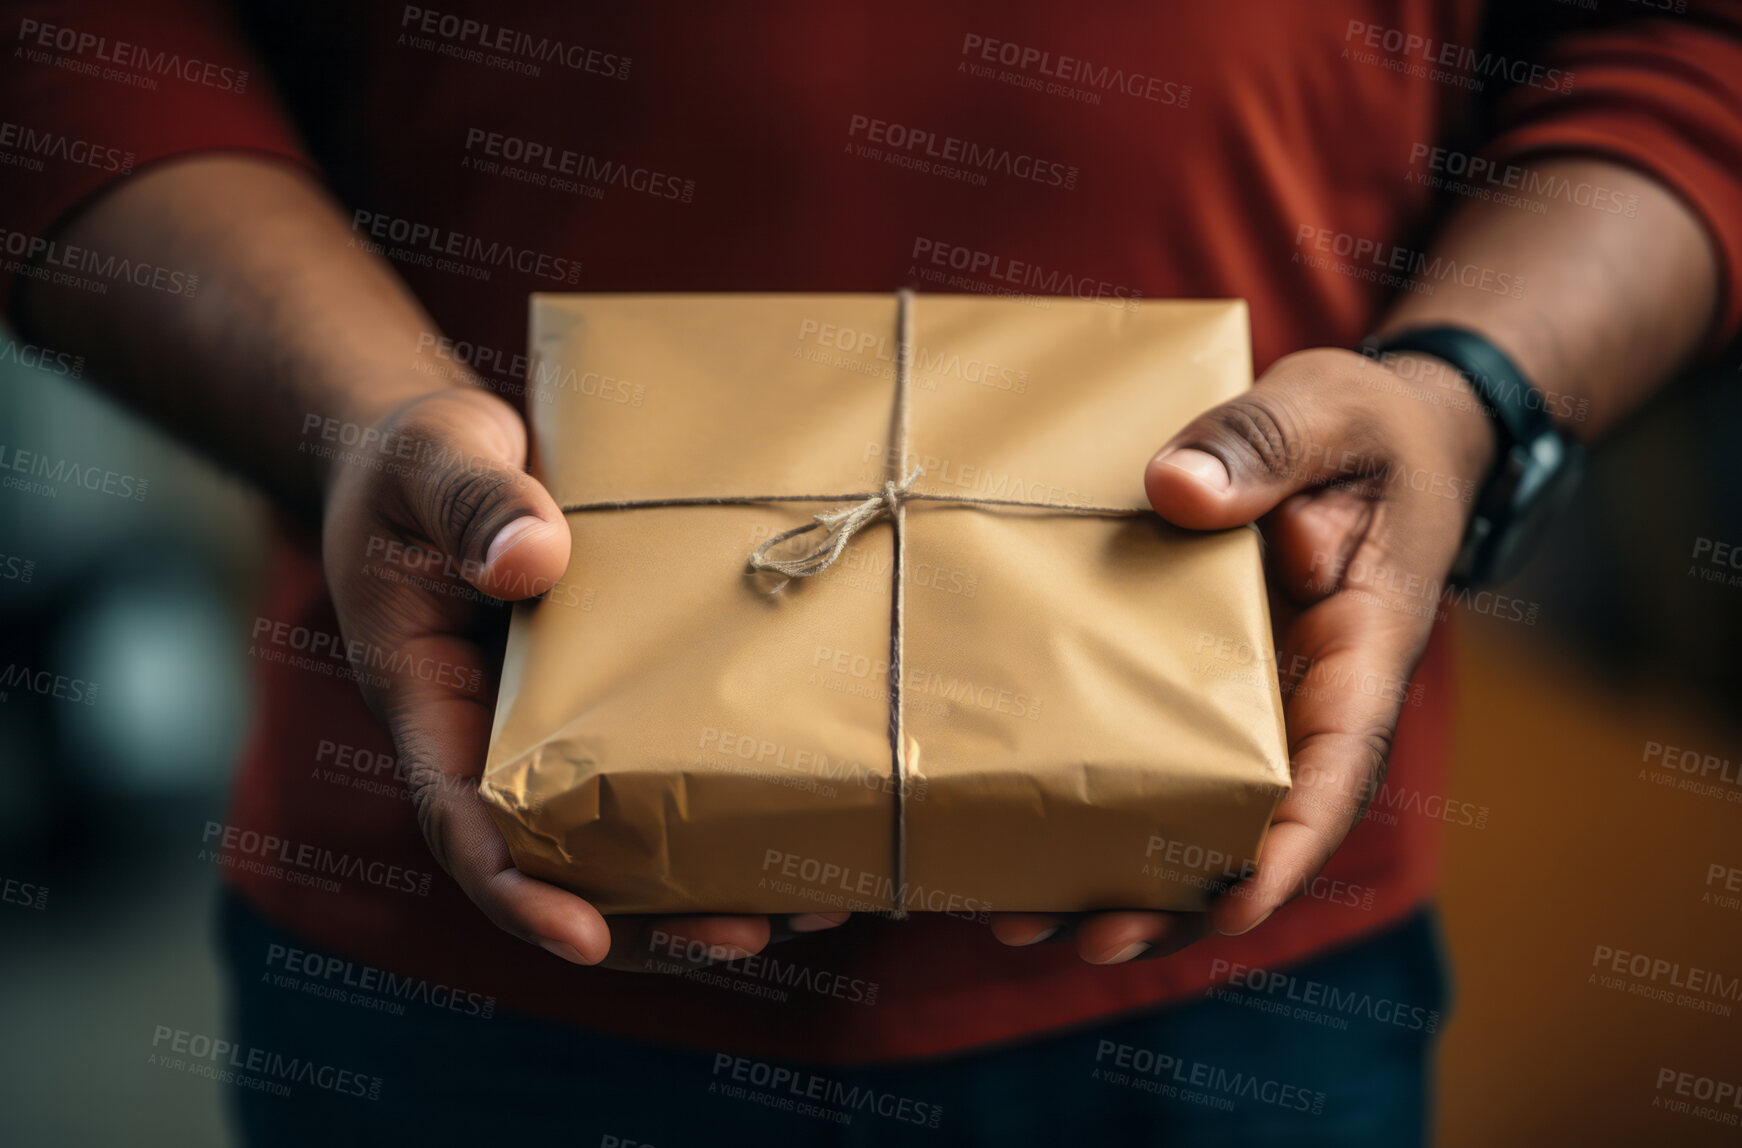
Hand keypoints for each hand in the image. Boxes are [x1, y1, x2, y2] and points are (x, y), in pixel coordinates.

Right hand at [321, 387, 848, 971]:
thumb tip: (530, 561)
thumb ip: (472, 501)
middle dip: (641, 921)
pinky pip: (658, 776)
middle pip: (556, 864)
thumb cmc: (419, 460)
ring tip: (805, 914)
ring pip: (617, 841)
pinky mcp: (608, 704)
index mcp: (428, 699)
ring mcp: (552, 730)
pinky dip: (720, 816)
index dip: (518, 889)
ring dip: (698, 889)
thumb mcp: (433, 457)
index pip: (461, 820)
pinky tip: (800, 834)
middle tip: (739, 937)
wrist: (444, 458)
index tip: (583, 938)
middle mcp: (489, 738)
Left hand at [990, 347, 1496, 961]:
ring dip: (1121, 876)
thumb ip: (1268, 445)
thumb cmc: (1367, 428)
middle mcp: (1303, 701)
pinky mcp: (1194, 681)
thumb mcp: (1331, 411)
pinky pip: (1153, 752)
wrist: (1369, 432)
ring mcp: (1247, 700)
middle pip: (1250, 827)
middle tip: (1089, 939)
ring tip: (1026, 924)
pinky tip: (1023, 841)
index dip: (1284, 850)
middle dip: (1177, 898)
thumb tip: (1177, 491)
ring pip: (1193, 811)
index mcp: (1358, 655)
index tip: (1230, 908)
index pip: (1332, 773)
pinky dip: (1099, 802)